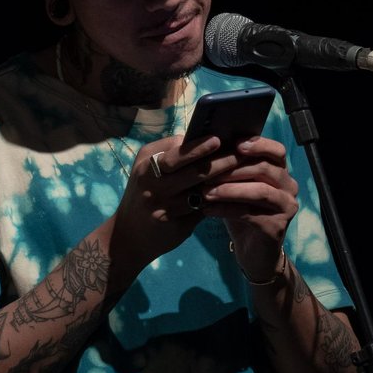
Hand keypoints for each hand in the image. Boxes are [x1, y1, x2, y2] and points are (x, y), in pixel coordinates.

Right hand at [111, 132, 232, 279]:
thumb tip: (212, 142)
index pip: (179, 146)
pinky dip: (219, 201)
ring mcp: (161, 201)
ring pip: (201, 187)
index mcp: (147, 161)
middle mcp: (151, 179)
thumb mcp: (150, 172)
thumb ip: (175, 158)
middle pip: (193, 165)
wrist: (127, 236)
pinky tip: (236, 196)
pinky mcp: (171, 221)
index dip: (203, 143)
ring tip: (246, 172)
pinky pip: (201, 208)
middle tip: (244, 152)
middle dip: (220, 158)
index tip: (225, 136)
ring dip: (225, 180)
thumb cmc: (146, 196)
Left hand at [196, 135, 299, 278]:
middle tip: (206, 171)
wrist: (252, 251)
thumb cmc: (241, 212)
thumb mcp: (236, 187)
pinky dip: (225, 210)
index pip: (276, 151)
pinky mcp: (277, 227)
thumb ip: (232, 169)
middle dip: (232, 168)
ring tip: (204, 192)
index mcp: (280, 172)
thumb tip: (208, 149)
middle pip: (264, 168)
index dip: (258, 145)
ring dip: (228, 190)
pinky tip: (207, 210)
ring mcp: (286, 207)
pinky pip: (249, 214)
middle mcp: (289, 187)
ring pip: (259, 191)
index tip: (235, 144)